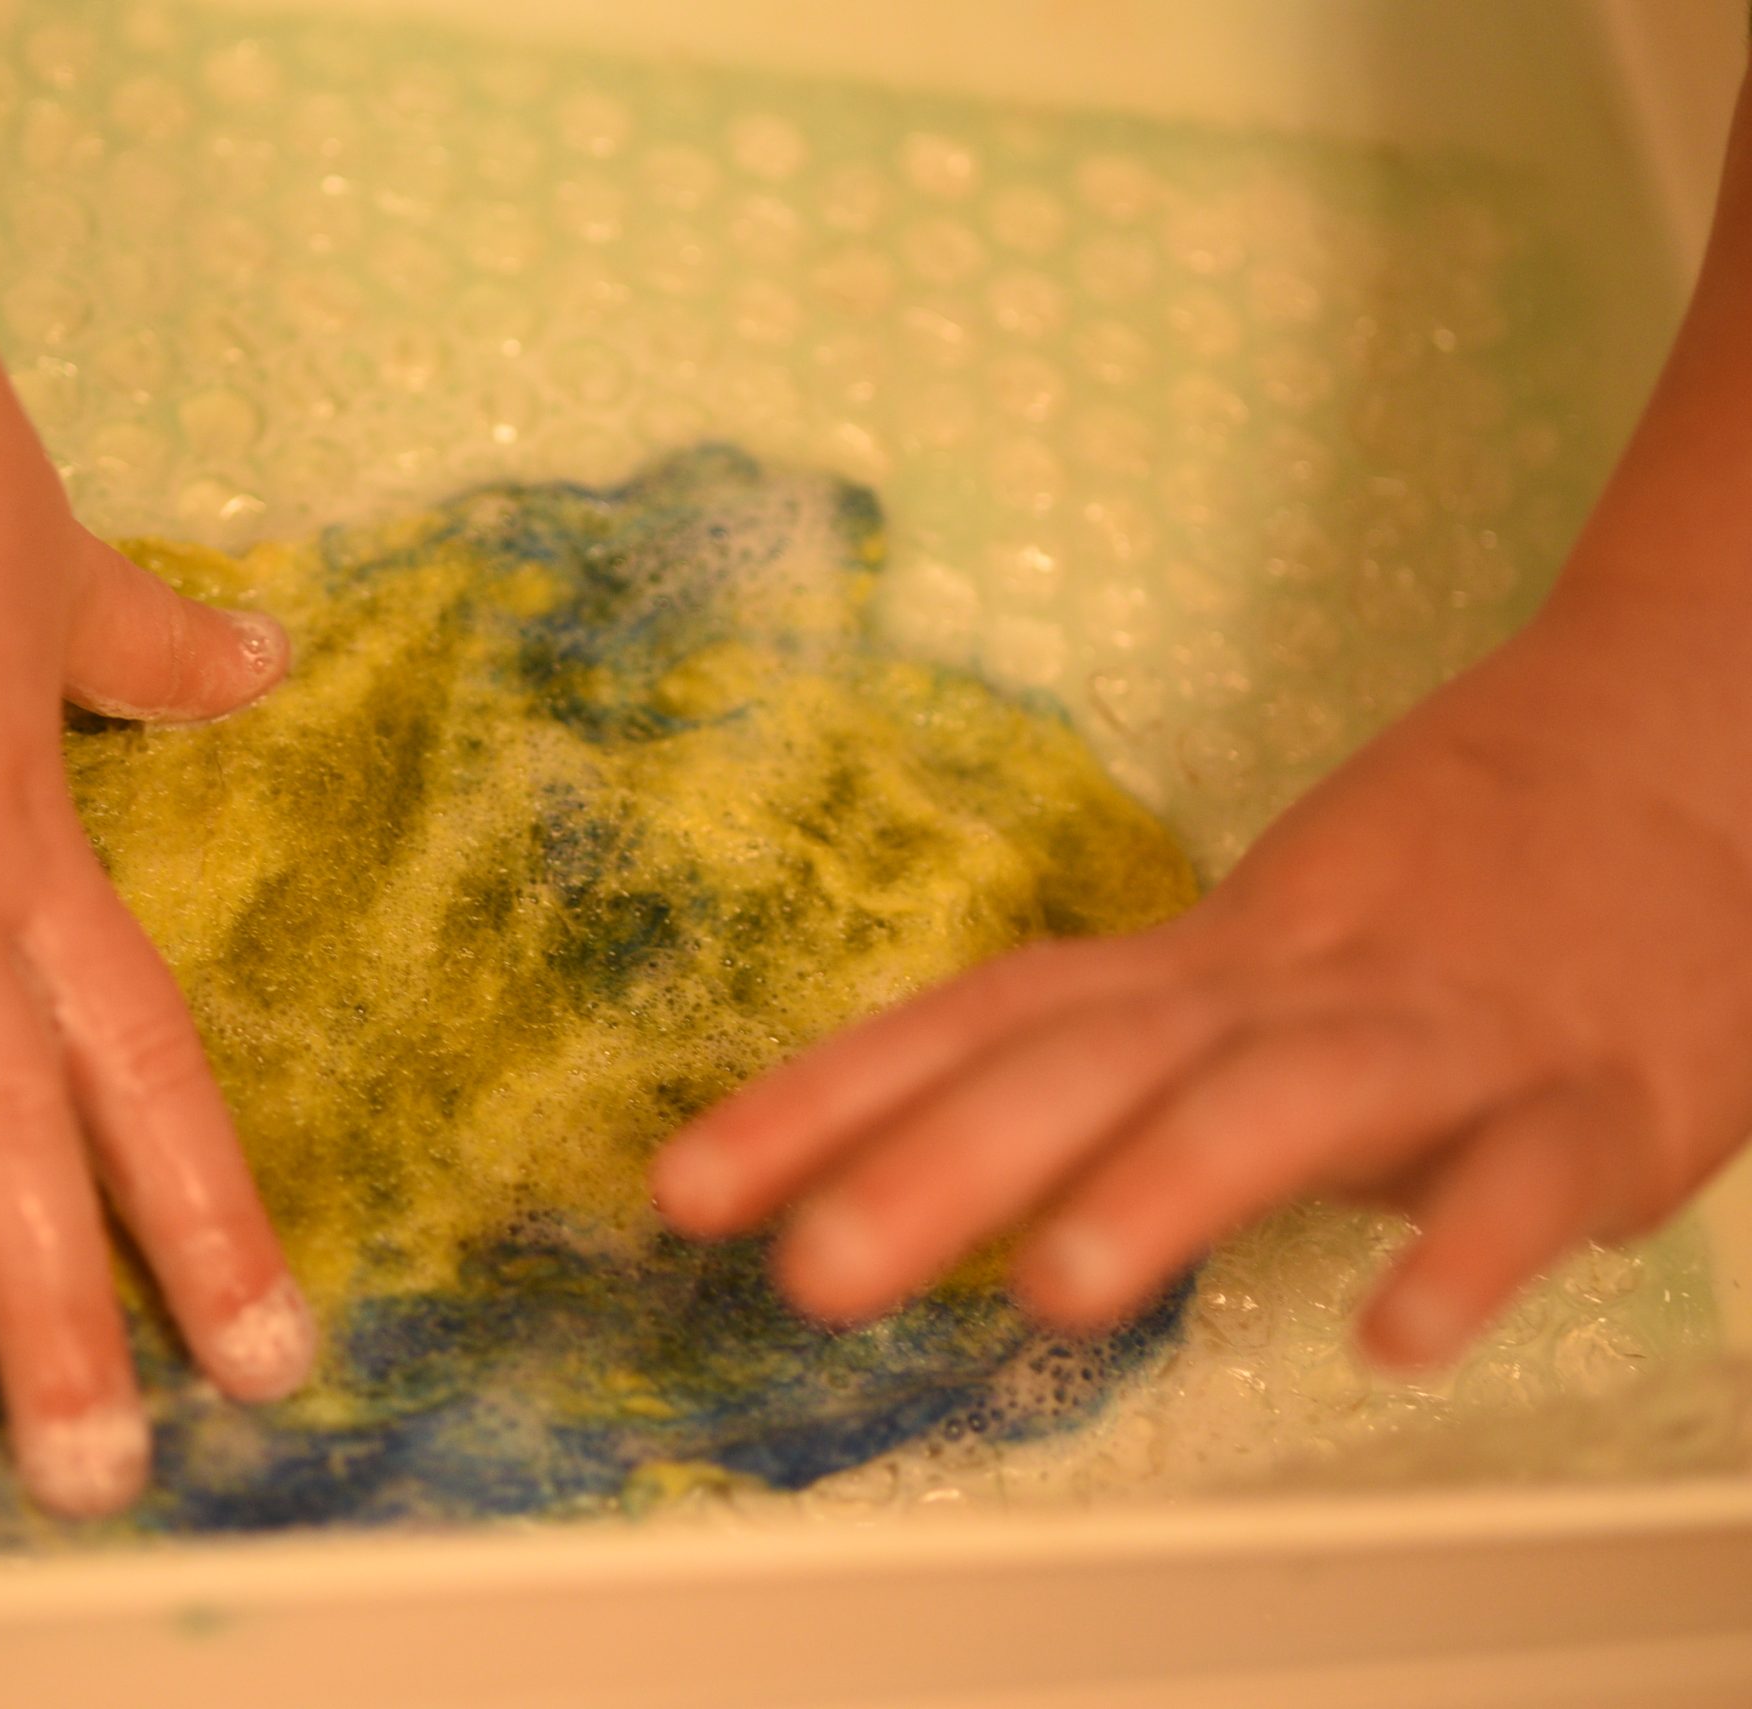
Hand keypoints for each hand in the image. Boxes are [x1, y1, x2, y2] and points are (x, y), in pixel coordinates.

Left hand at [652, 581, 1751, 1369]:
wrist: (1677, 756)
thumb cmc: (1427, 891)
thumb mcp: (1245, 966)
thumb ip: (1099, 1062)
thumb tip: (897, 1154)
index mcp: (1187, 968)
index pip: (976, 1020)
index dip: (825, 1099)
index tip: (682, 1189)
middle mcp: (1283, 988)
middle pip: (1089, 1063)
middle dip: (943, 1164)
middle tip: (813, 1273)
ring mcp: (1438, 1038)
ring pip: (1284, 1099)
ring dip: (1168, 1187)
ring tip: (1061, 1295)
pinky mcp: (1597, 1099)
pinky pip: (1528, 1176)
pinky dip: (1466, 1245)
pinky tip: (1400, 1338)